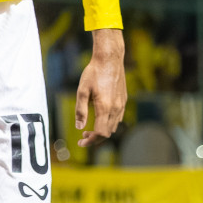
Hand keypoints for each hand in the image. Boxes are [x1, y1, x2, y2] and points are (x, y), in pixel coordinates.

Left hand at [75, 28, 125, 147]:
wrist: (110, 60)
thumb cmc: (93, 73)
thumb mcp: (82, 91)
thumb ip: (81, 110)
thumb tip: (79, 127)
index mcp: (105, 108)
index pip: (101, 133)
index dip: (91, 141)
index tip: (81, 142)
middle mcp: (116, 109)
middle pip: (108, 133)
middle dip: (95, 139)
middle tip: (83, 138)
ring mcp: (121, 105)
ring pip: (114, 126)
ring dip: (102, 131)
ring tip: (89, 130)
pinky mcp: (124, 101)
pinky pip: (118, 118)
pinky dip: (109, 124)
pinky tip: (100, 119)